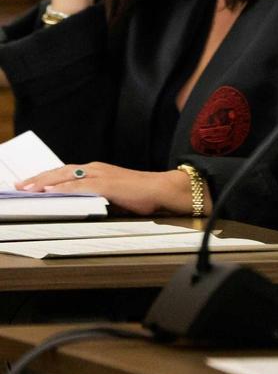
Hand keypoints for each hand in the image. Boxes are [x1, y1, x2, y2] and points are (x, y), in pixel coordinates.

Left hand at [17, 162, 199, 215]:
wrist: (163, 189)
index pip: (66, 171)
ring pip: (66, 176)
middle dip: (38, 178)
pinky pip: (79, 185)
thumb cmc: (143, 194)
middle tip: (20, 185)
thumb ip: (97, 196)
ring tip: (28, 187)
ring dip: (45, 181)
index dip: (46, 176)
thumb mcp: (115, 194)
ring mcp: (101, 175)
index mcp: (98, 170)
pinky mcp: (106, 184)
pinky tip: (50, 190)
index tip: (30, 183)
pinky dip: (62, 187)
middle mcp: (97, 168)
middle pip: (61, 171)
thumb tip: (82, 205)